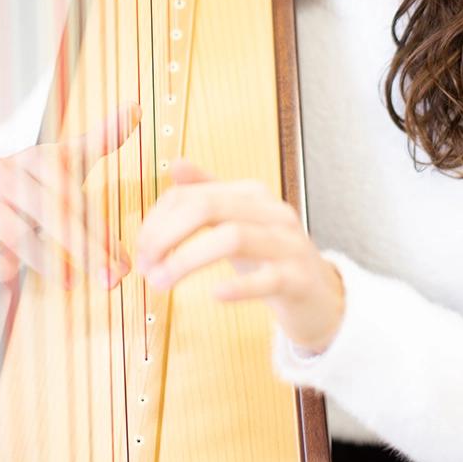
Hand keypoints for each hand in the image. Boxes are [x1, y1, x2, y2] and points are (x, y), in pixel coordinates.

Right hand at [0, 103, 140, 288]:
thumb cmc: (38, 180)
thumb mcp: (68, 158)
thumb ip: (104, 138)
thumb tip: (137, 107)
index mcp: (34, 156)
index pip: (72, 194)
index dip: (100, 229)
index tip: (122, 260)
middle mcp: (4, 174)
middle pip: (49, 214)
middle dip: (84, 249)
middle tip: (109, 279)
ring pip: (14, 233)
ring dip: (45, 260)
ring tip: (72, 281)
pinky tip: (13, 276)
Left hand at [136, 159, 344, 353]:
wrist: (321, 297)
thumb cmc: (273, 257)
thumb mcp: (238, 220)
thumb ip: (208, 192)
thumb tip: (175, 164)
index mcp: (251, 195)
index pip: (191, 195)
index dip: (157, 221)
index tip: (140, 250)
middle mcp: (271, 212)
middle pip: (207, 207)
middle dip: (166, 235)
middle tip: (145, 265)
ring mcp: (287, 244)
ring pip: (233, 237)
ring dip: (188, 260)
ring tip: (162, 282)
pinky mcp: (298, 280)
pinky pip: (268, 279)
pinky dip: (239, 286)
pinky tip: (214, 294)